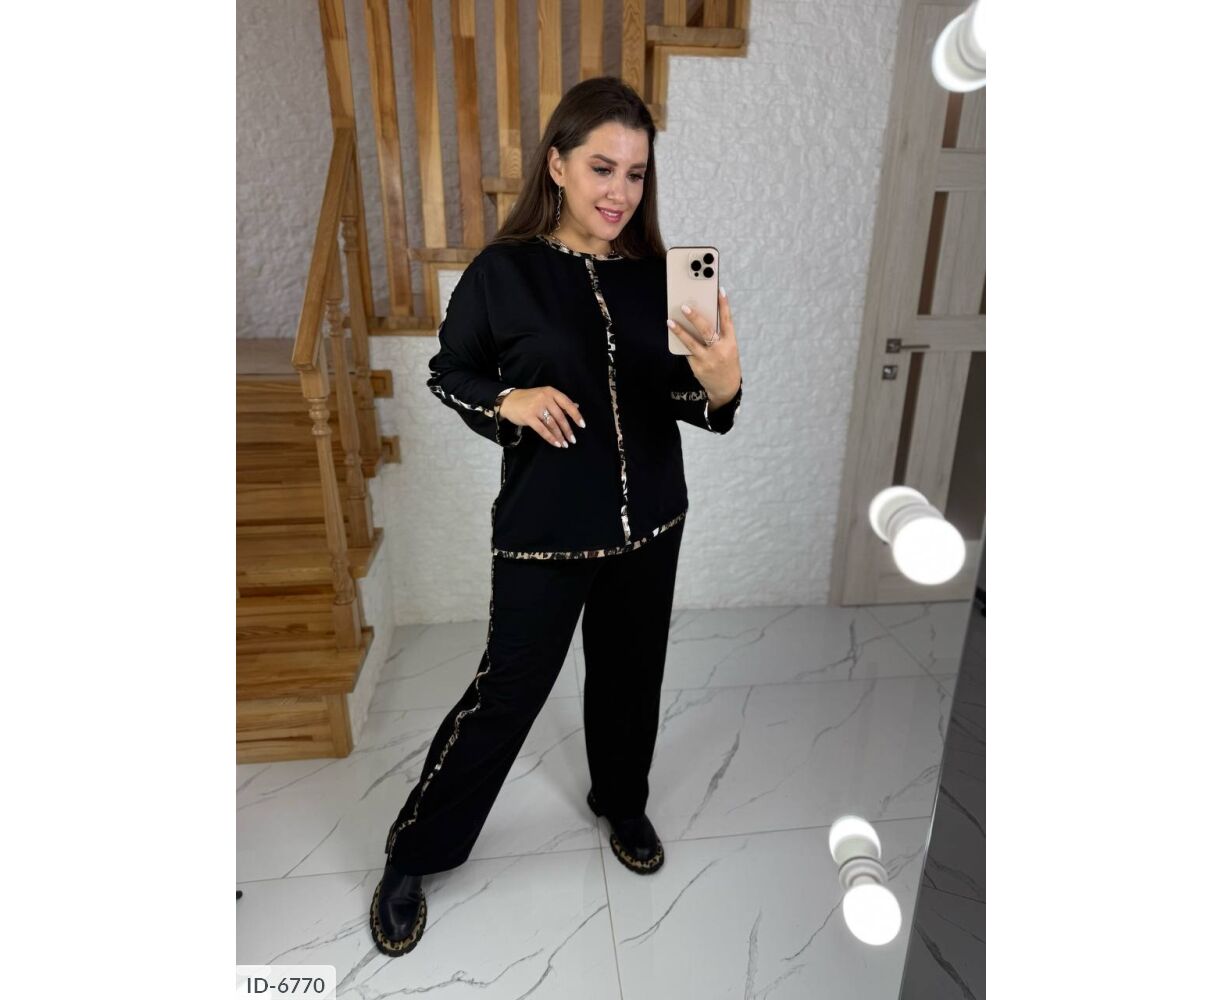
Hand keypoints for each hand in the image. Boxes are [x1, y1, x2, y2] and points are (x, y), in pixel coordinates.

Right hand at [499, 385, 583, 448]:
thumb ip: (560, 402)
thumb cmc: (529, 399)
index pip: (567, 404)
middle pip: (560, 417)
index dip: (576, 416)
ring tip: (565, 444)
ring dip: (560, 436)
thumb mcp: (545, 396)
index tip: (582, 425)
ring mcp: (536, 407)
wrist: (509, 401)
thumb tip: (576, 406)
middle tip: (573, 440)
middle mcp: (545, 398)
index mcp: (551, 392)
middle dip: (568, 430)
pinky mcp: (529, 417)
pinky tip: (556, 443)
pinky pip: (542, 430)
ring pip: (552, 424)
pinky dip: (551, 438)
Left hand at [667, 287, 742, 406]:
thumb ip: (718, 335)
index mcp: (730, 343)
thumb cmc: (726, 362)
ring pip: (691, 343)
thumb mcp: (728, 348)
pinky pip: (687, 352)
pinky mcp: (697, 367)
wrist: (726, 388)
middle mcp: (719, 350)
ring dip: (679, 331)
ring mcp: (708, 360)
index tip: (719, 291)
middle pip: (706, 330)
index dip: (724, 305)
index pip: (727, 320)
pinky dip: (681, 343)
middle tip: (684, 306)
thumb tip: (700, 318)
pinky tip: (675, 335)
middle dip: (695, 317)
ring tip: (669, 321)